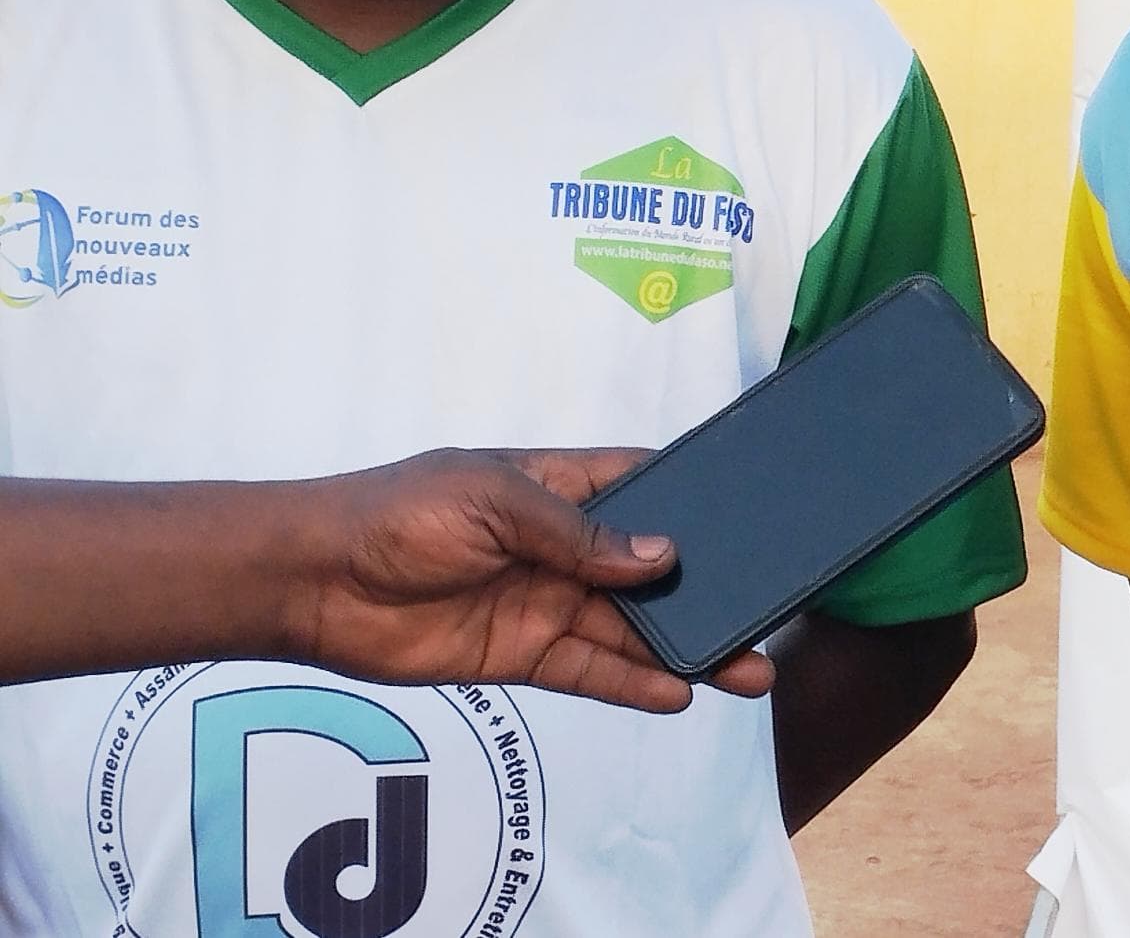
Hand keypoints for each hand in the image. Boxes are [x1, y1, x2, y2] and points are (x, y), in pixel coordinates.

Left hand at [284, 448, 776, 713]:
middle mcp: (562, 547)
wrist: (313, 583)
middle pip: (650, 571)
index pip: (644, 488)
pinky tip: (679, 693)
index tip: (758, 517)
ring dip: (684, 648)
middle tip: (765, 612)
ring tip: (745, 667)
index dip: (696, 501)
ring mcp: (544, 602)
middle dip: (706, 591)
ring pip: (630, 628)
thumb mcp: (496, 502)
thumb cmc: (399, 514)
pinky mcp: (520, 655)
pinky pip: (589, 671)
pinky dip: (632, 684)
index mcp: (560, 486)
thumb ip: (580, 535)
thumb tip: (662, 555)